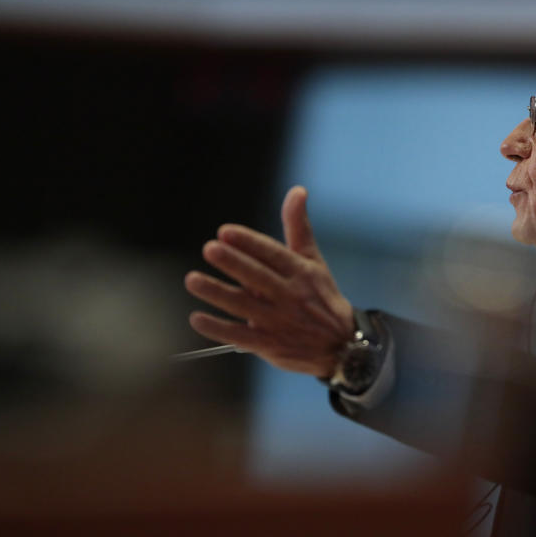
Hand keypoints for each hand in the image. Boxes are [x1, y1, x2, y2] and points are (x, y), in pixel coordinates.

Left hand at [185, 186, 353, 376]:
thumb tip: (297, 190)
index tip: (225, 232)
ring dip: (216, 293)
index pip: (272, 254)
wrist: (343, 346)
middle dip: (233, 263)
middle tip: (210, 249)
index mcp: (300, 272)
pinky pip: (239, 336)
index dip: (249, 243)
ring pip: (243, 305)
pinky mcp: (269, 344)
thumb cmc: (320, 297)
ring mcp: (278, 321)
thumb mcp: (314, 260)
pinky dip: (217, 328)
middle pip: (257, 277)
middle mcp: (289, 295)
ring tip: (192, 280)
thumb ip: (298, 226)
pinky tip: (197, 318)